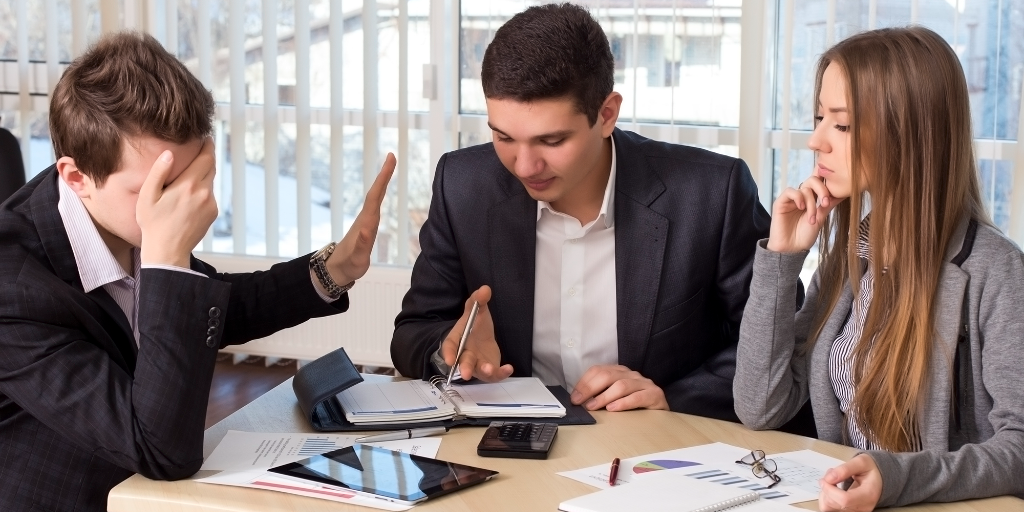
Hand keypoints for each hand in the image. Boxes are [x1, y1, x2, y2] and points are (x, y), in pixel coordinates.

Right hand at [138, 137, 216, 267]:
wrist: (168, 251)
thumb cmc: (153, 224)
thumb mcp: (148, 196)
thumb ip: (159, 172)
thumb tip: (169, 153)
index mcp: (188, 185)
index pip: (205, 159)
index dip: (207, 146)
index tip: (206, 138)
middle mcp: (204, 193)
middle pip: (210, 168)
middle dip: (206, 157)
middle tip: (200, 149)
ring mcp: (211, 204)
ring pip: (210, 182)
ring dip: (203, 176)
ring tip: (188, 176)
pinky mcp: (213, 213)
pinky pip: (209, 196)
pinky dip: (202, 191)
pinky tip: (188, 197)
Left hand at [325, 153, 395, 284]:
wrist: (338, 269)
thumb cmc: (349, 265)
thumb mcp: (357, 258)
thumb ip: (361, 244)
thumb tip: (366, 229)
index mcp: (366, 223)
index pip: (375, 195)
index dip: (383, 178)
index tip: (390, 160)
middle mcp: (366, 218)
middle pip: (376, 192)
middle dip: (384, 174)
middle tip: (392, 156)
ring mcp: (366, 220)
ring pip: (376, 196)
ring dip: (383, 181)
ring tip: (390, 166)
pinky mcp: (368, 224)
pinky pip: (376, 203)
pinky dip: (381, 192)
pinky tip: (383, 188)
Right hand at [440, 286, 512, 381]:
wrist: (482, 336)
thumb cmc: (474, 325)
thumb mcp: (476, 310)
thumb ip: (478, 300)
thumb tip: (485, 289)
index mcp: (457, 340)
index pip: (450, 347)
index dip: (448, 354)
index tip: (449, 360)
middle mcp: (465, 355)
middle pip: (464, 362)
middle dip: (465, 367)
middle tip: (466, 373)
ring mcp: (478, 364)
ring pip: (479, 371)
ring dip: (484, 371)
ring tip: (490, 369)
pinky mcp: (490, 370)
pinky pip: (495, 375)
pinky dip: (501, 373)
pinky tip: (509, 368)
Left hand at [570, 365, 668, 411]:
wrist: (662, 415)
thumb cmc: (634, 408)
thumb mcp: (613, 399)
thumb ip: (598, 396)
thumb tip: (578, 401)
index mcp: (619, 372)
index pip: (598, 370)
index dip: (584, 383)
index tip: (574, 397)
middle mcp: (631, 375)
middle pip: (607, 375)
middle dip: (591, 388)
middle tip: (581, 402)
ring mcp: (644, 383)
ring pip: (621, 385)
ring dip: (604, 397)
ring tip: (594, 407)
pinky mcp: (655, 395)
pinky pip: (638, 396)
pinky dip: (623, 402)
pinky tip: (613, 409)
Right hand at [767, 175, 840, 252]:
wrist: (792, 249)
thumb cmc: (805, 236)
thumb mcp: (821, 218)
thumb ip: (829, 204)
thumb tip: (843, 193)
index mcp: (812, 199)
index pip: (819, 182)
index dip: (827, 181)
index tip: (837, 190)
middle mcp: (802, 197)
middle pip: (813, 180)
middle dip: (822, 190)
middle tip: (826, 203)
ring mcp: (791, 199)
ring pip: (804, 188)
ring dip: (811, 203)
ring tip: (811, 219)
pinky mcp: (780, 203)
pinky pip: (790, 191)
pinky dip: (798, 197)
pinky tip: (801, 208)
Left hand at [818, 454, 882, 511]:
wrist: (879, 478)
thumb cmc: (871, 469)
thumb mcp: (861, 461)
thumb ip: (845, 469)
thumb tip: (829, 478)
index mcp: (868, 494)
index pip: (845, 500)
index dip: (830, 490)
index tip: (825, 479)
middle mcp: (863, 507)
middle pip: (835, 504)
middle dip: (826, 489)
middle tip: (830, 474)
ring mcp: (856, 511)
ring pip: (829, 508)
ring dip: (825, 494)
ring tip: (832, 481)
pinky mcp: (850, 511)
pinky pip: (830, 509)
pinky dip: (826, 498)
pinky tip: (831, 489)